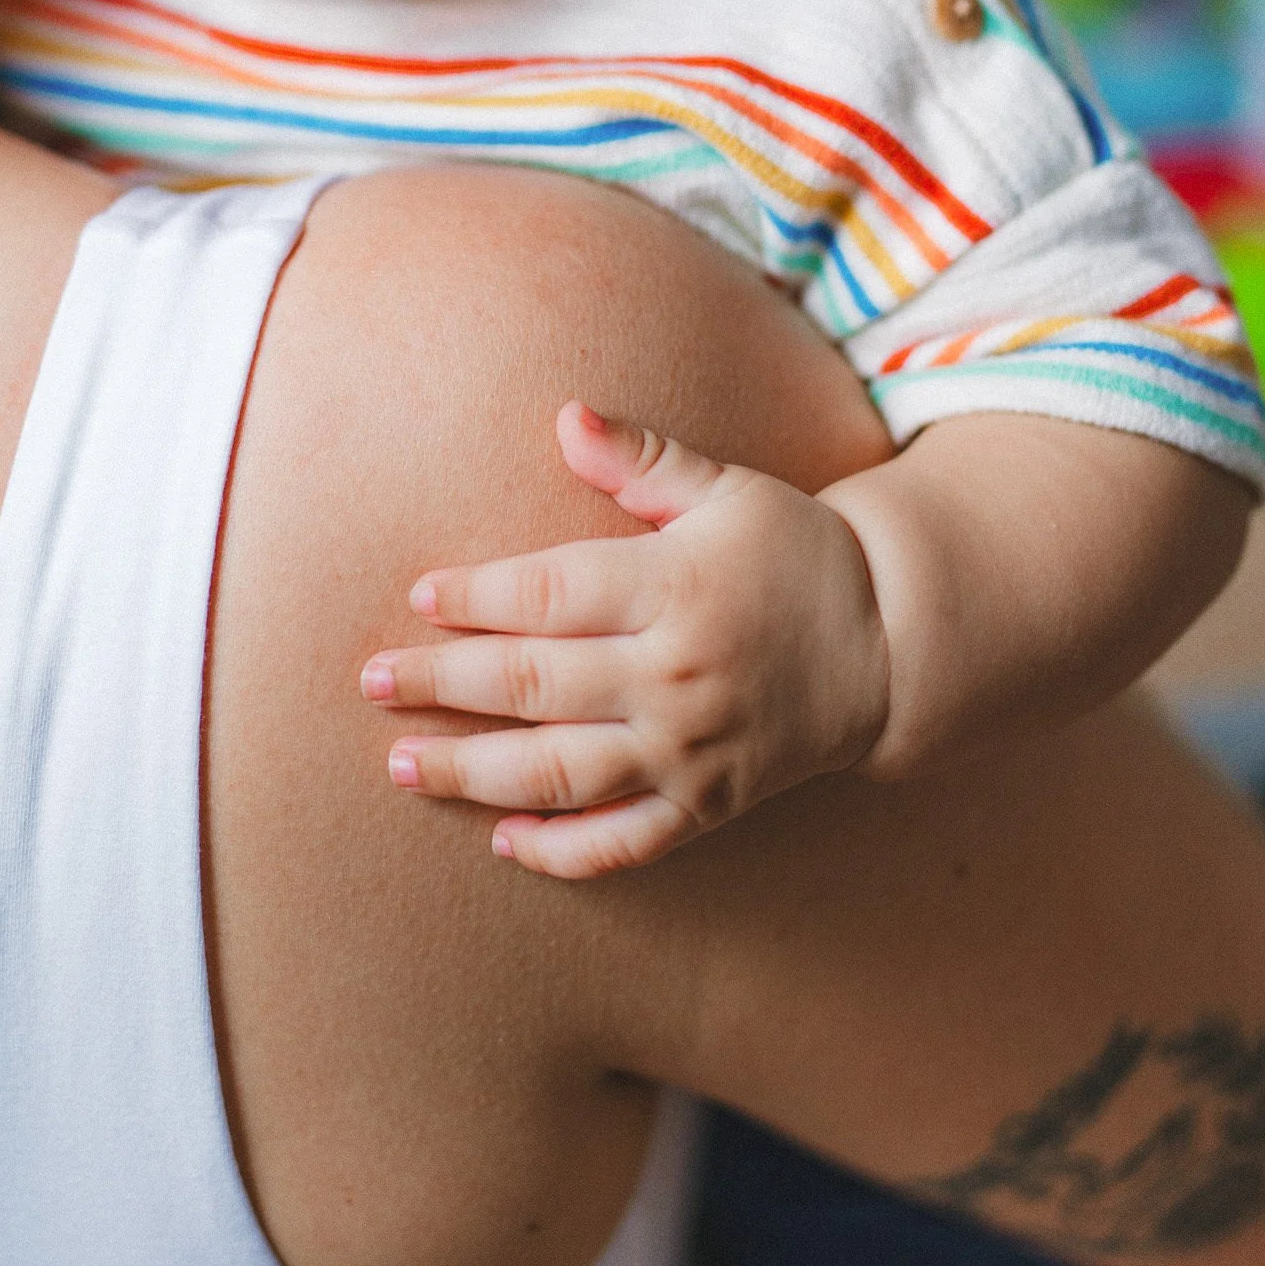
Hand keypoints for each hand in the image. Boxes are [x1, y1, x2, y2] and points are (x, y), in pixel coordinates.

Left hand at [359, 401, 891, 877]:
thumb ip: (641, 458)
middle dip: (441, 681)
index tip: (417, 597)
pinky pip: (624, 841)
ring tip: (402, 763)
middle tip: (373, 681)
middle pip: (532, 684)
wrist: (891, 643)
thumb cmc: (793, 549)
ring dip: (471, 771)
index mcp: (674, 587)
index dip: (474, 597)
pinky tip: (503, 844)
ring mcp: (690, 750)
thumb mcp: (725, 487)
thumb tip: (564, 414)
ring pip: (560, 772)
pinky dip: (562, 851)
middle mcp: (675, 674)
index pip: (547, 595)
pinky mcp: (709, 806)